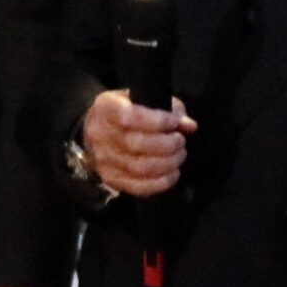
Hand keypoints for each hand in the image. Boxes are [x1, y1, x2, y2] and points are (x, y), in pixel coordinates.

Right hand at [81, 90, 195, 196]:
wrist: (97, 132)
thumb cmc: (126, 111)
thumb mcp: (143, 99)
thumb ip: (168, 109)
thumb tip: (189, 125)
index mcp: (106, 108)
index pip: (130, 117)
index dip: (158, 121)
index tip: (174, 122)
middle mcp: (100, 134)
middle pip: (136, 144)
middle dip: (167, 144)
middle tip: (180, 140)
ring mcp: (104, 160)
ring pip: (139, 168)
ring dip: (168, 163)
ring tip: (179, 155)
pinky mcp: (112, 179)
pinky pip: (139, 187)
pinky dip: (161, 182)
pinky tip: (173, 172)